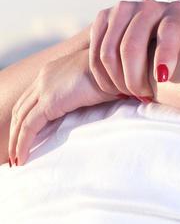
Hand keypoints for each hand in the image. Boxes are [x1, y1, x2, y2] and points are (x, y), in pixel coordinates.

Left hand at [9, 48, 111, 165]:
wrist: (120, 63)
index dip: (24, 118)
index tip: (25, 135)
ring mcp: (45, 88)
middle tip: (14, 152)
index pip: (30, 97)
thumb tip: (93, 106)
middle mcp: (44, 76)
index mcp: (54, 70)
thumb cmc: (117, 72)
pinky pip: (29, 127)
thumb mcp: (97, 81)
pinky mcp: (50, 102)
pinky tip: (22, 158)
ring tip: (16, 160)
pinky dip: (22, 144)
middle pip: (21, 108)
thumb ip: (87, 93)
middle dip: (15, 131)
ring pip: (20, 119)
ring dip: (16, 141)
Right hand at [89, 0, 179, 99]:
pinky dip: (101, 70)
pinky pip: (96, 47)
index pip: (170, 30)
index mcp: (178, 12)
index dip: (165, 54)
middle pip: (133, 44)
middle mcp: (151, 5)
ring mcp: (125, 7)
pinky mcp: (105, 15)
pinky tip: (112, 85)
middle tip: (140, 95)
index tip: (162, 79)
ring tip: (126, 92)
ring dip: (116, 77)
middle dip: (134, 76)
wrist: (154, 37)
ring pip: (111, 48)